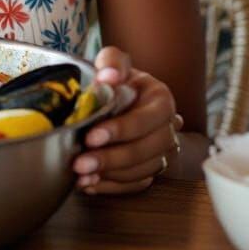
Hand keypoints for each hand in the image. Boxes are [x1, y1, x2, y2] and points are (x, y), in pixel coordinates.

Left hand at [72, 46, 180, 194]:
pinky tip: (90, 184)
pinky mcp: (150, 169)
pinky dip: (113, 186)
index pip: (147, 120)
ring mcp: (161, 153)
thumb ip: (111, 62)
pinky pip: (136, 185)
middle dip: (112, 159)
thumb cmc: (115, 79)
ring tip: (80, 175)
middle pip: (147, 151)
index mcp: (161, 100)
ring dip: (110, 176)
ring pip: (143, 171)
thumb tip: (109, 76)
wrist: (118, 97)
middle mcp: (168, 129)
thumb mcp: (113, 62)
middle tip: (80, 162)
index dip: (121, 130)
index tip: (91, 137)